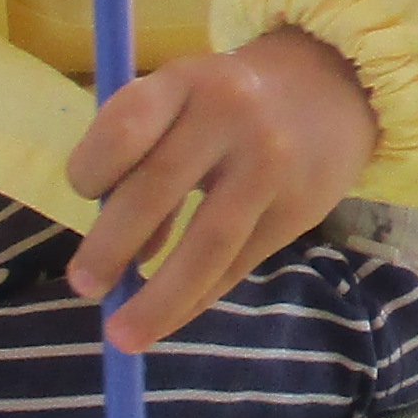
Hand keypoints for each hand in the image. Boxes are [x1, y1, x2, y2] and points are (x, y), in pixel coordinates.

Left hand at [66, 29, 377, 349]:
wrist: (335, 85)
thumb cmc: (232, 99)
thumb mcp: (187, 95)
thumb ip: (146, 154)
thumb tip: (113, 253)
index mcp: (186, 81)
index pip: (125, 124)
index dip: (91, 167)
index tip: (82, 194)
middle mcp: (229, 117)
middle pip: (158, 188)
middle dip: (111, 247)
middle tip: (83, 287)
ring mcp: (269, 164)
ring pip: (207, 243)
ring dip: (159, 299)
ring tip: (124, 336)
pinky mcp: (297, 208)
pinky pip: (238, 265)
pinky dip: (197, 298)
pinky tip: (171, 315)